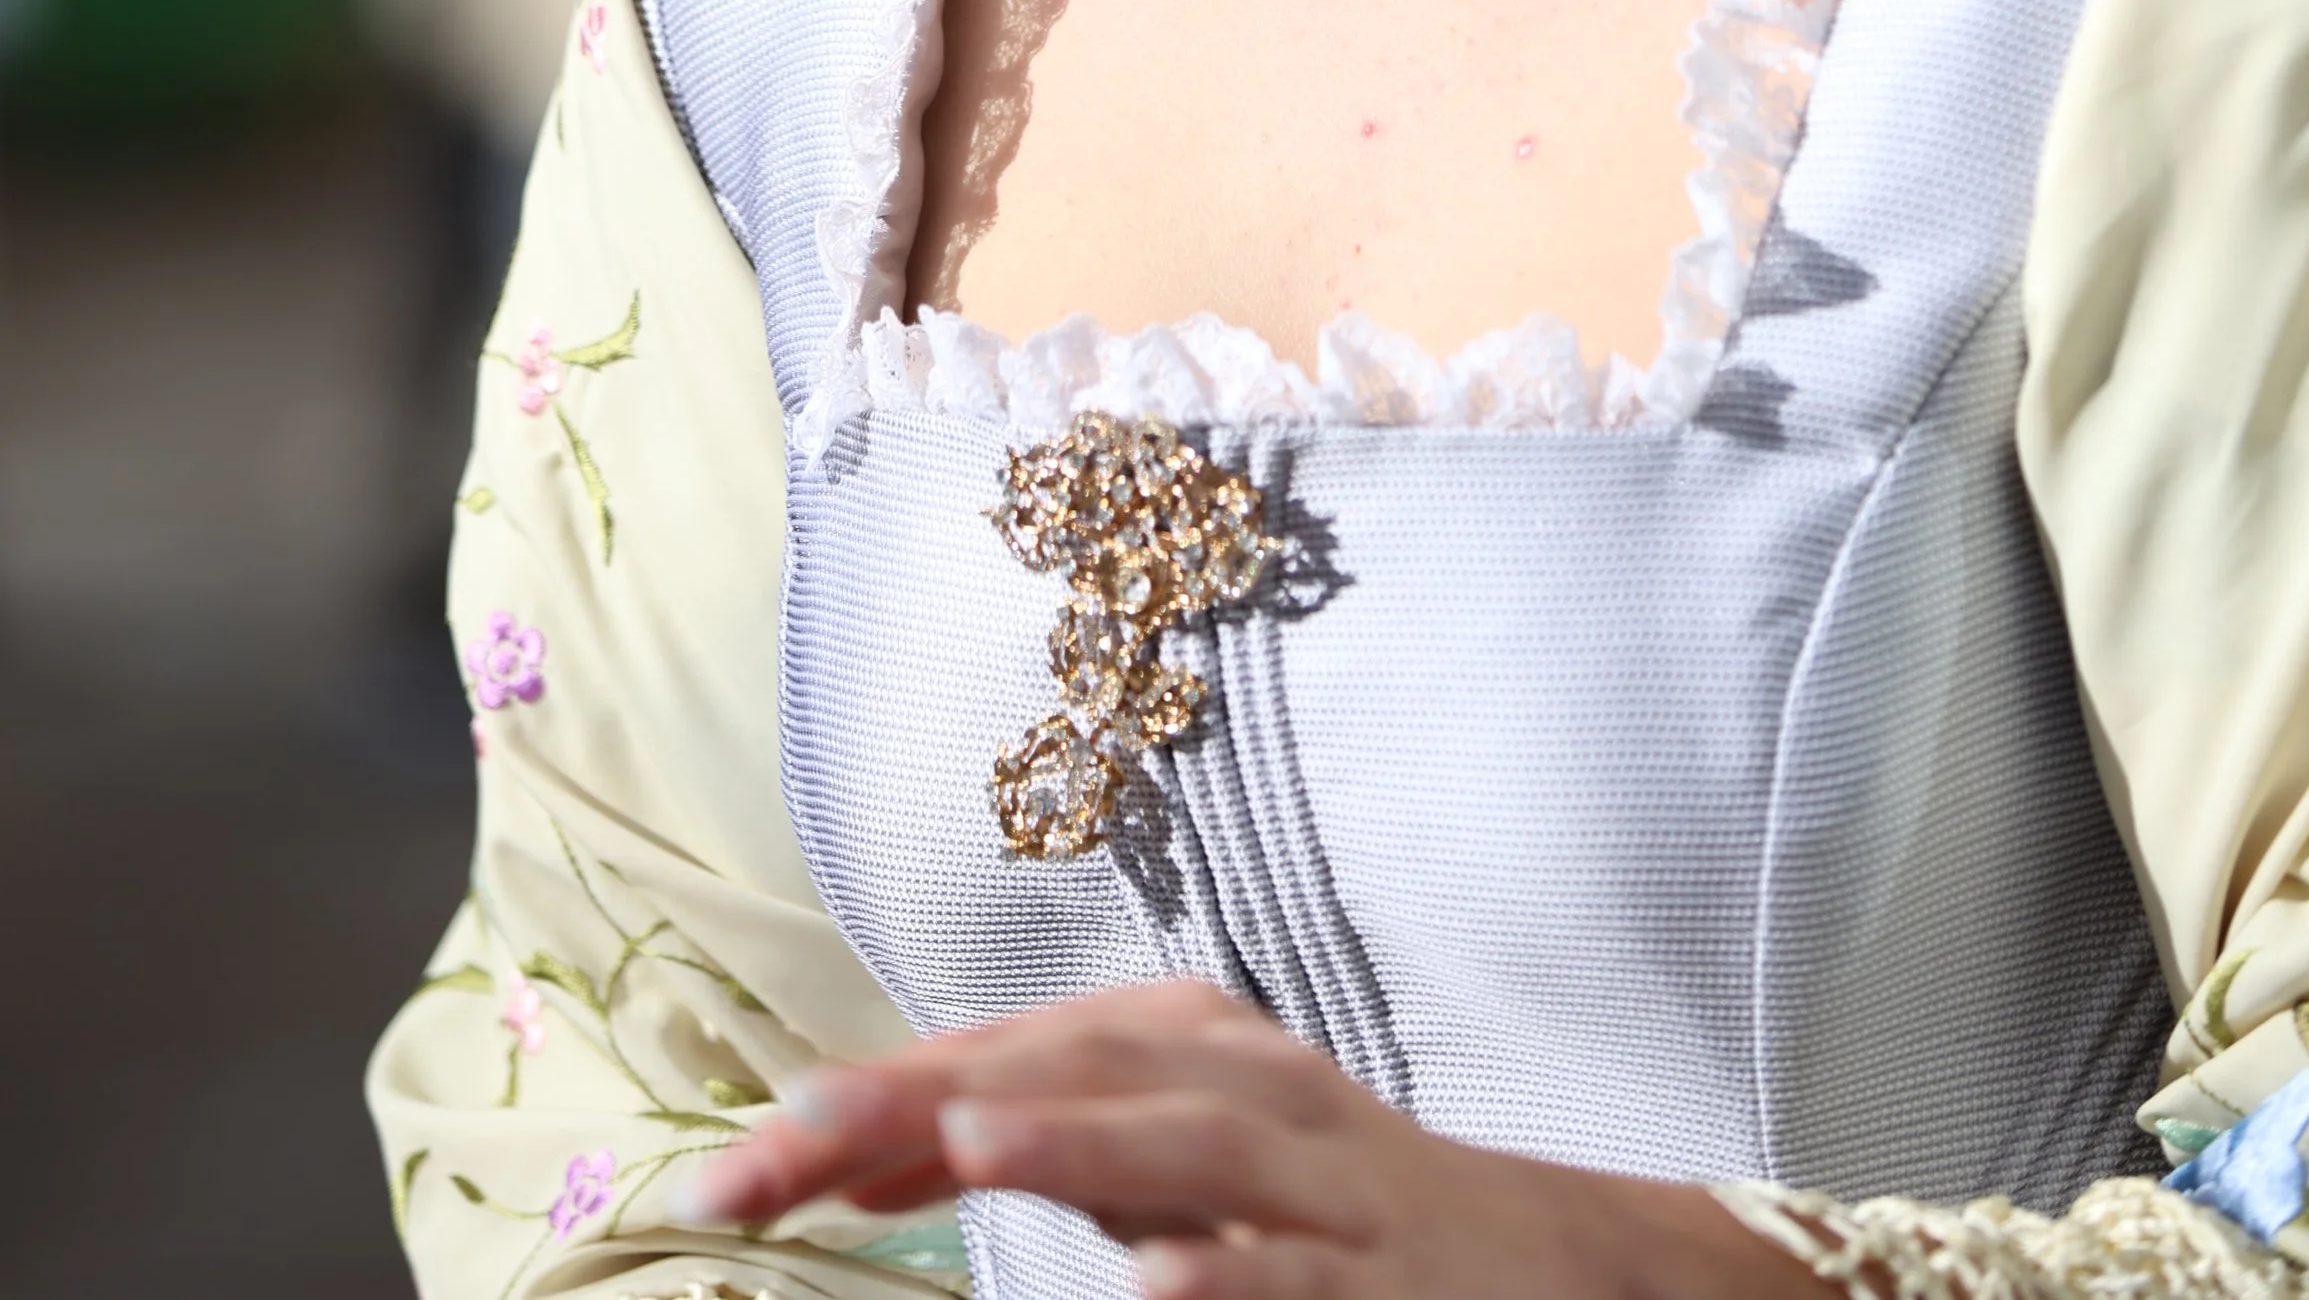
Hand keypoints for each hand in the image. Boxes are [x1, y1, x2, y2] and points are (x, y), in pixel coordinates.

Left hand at [695, 977, 1810, 1299]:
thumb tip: (848, 1147)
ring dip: (1078, 1139)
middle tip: (784, 1146)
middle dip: (923, 1109)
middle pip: (1068, 1076)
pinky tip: (1156, 1288)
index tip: (731, 1165)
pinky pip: (1301, 1277)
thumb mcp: (1172, 1165)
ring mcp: (1326, 1181)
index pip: (994, 1061)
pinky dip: (1232, 1276)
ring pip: (1191, 1147)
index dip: (863, 1105)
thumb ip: (1033, 1140)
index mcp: (1181, 1049)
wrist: (1561, 1263)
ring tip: (963, 1145)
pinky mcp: (1393, 1280)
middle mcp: (1247, 1086)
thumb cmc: (1327, 1211)